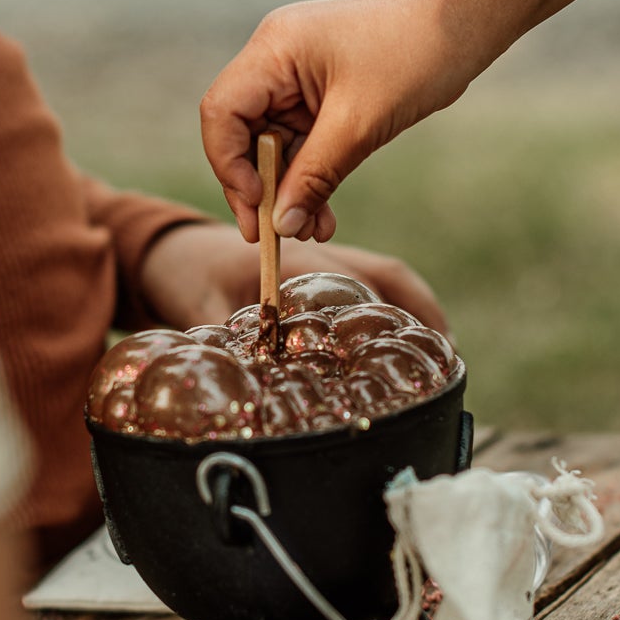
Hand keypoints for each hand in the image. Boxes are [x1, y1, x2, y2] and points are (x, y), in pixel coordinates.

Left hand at [139, 223, 447, 332]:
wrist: (173, 245)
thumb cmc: (185, 270)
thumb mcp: (197, 304)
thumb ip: (221, 334)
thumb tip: (243, 374)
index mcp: (298, 260)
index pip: (362, 286)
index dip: (397, 316)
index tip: (427, 346)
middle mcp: (318, 253)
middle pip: (386, 276)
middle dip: (420, 312)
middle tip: (446, 356)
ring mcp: (322, 256)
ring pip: (383, 273)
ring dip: (414, 304)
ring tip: (439, 348)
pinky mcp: (318, 266)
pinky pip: (368, 277)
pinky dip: (393, 300)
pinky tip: (400, 333)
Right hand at [199, 0, 470, 243]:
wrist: (461, 29)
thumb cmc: (414, 57)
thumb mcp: (359, 126)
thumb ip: (314, 177)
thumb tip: (281, 226)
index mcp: (273, 50)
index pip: (222, 113)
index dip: (230, 166)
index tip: (258, 207)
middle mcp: (274, 60)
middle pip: (240, 134)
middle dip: (258, 188)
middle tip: (274, 235)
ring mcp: (295, 77)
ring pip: (272, 146)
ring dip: (288, 191)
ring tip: (310, 232)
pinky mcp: (317, 94)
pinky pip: (300, 143)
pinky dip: (309, 178)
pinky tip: (322, 215)